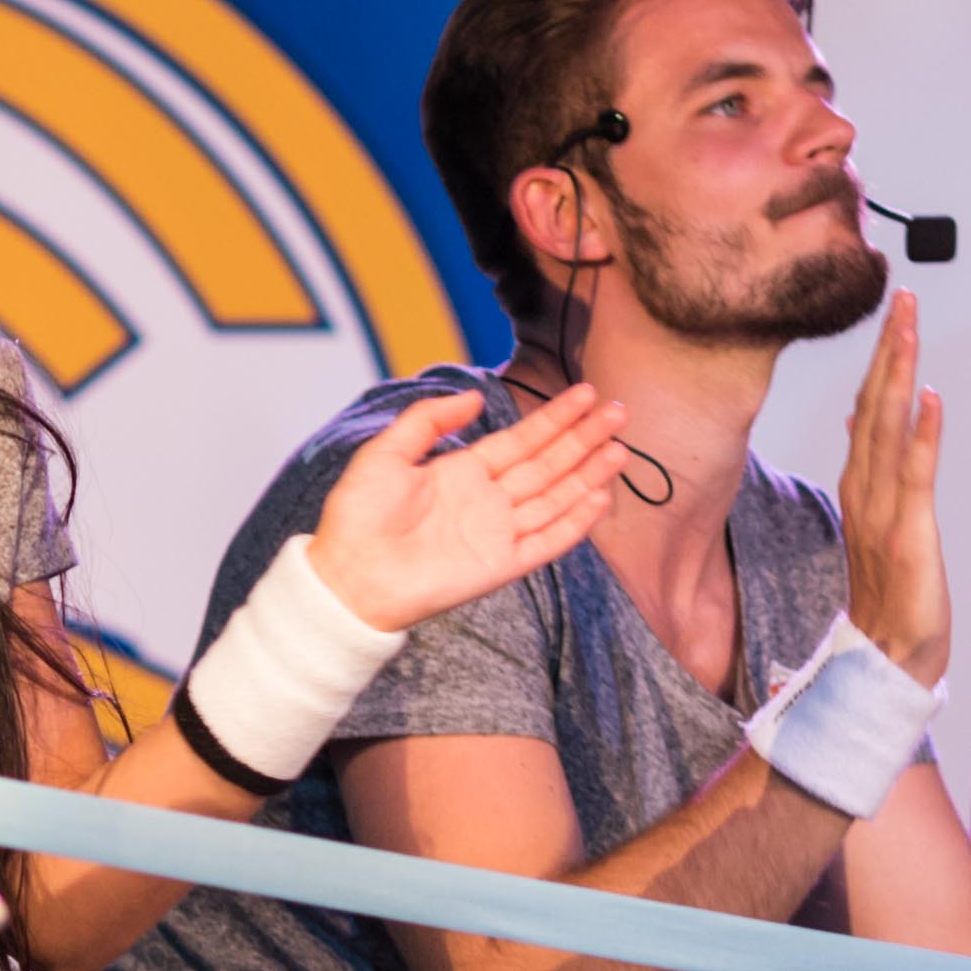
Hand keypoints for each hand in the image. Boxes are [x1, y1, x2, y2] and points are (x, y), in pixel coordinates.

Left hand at [308, 382, 635, 635]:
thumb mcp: (386, 452)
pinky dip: (575, 522)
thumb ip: (428, 420)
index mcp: (464, 472)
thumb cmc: (358, 516)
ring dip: (589, 474)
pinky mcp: (502, 565)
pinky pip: (548, 540)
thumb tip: (474, 396)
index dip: (555, 417)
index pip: (522, 439)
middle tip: (619, 411)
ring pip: (556, 497)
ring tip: (620, 449)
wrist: (350, 576)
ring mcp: (498, 533)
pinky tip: (600, 499)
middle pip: (548, 463)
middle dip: (584, 438)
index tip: (586, 394)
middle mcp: (488, 500)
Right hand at [835, 287, 949, 684]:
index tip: (893, 313)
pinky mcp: (909, 533)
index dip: (880, 360)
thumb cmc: (889, 598)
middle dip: (890, 348)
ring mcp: (884, 510)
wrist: (889, 662)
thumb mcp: (877, 524)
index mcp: (859, 487)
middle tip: (903, 296)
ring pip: (887, 427)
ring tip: (908, 324)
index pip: (867, 410)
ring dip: (899, 372)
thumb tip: (860, 423)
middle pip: (874, 406)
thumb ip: (869, 471)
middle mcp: (866, 491)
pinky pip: (914, 475)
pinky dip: (922, 434)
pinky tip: (930, 397)